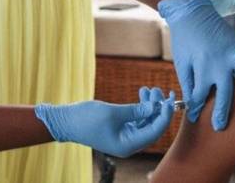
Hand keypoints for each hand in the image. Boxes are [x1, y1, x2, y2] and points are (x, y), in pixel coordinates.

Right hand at [35, 90, 174, 157]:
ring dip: (150, 105)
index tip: (169, 100)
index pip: (154, 131)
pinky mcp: (119, 129)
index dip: (164, 115)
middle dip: (158, 108)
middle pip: (152, 127)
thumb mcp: (113, 112)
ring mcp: (124, 136)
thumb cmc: (86, 119)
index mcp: (128, 145)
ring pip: (145, 121)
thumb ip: (135, 110)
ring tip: (150, 89)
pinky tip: (142, 94)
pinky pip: (136, 119)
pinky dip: (141, 107)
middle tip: (161, 90)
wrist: (65, 121)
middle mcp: (129, 143)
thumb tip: (155, 107)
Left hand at [158, 0, 234, 130]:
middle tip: (219, 126)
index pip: (200, 95)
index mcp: (202, 67)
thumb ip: (188, 83)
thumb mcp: (181, 62)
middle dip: (220, 112)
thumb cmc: (184, 39)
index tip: (194, 118)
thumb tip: (192, 103)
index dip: (196, 108)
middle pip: (223, 93)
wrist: (191, 12)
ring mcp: (232, 52)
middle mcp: (220, 62)